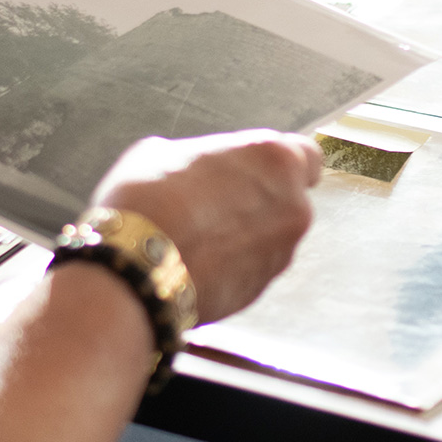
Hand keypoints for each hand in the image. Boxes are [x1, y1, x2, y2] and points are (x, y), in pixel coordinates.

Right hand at [91, 130, 321, 322]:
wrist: (137, 266)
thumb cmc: (150, 198)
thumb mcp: (162, 152)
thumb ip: (202, 157)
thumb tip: (199, 169)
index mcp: (274, 160)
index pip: (305, 156)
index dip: (275, 163)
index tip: (250, 167)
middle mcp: (292, 206)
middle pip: (285, 199)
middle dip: (255, 200)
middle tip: (209, 200)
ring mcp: (280, 253)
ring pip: (267, 237)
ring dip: (241, 235)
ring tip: (194, 235)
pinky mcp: (260, 290)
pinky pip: (249, 269)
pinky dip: (229, 264)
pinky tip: (192, 260)